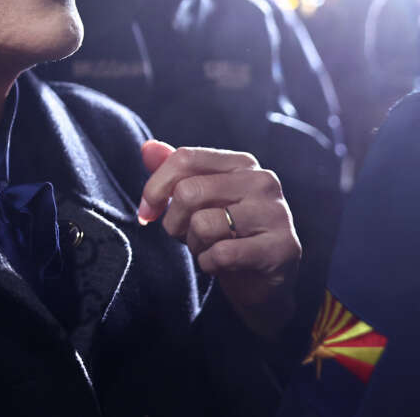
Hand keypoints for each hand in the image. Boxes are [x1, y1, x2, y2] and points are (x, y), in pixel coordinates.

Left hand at [138, 140, 300, 337]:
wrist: (259, 282)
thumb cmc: (222, 233)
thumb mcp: (196, 199)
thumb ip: (173, 171)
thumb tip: (147, 148)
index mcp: (242, 163)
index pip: (185, 159)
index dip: (155, 187)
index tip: (147, 212)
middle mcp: (263, 181)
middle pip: (188, 192)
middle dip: (174, 222)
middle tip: (186, 236)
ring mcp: (276, 214)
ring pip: (202, 224)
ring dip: (194, 245)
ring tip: (209, 248)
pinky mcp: (283, 248)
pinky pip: (222, 254)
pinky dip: (209, 264)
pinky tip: (221, 265)